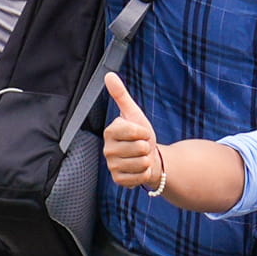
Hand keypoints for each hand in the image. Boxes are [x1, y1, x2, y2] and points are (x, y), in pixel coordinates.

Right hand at [101, 71, 164, 192]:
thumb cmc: (141, 135)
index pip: (133, 131)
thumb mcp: (134, 113)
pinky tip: (139, 170)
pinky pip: (140, 177)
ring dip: (146, 161)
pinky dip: (145, 174)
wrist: (149, 158)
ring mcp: (112, 166)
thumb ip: (121, 95)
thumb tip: (109, 75)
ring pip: (141, 163)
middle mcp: (107, 149)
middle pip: (139, 148)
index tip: (141, 133)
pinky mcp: (118, 180)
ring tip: (141, 158)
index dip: (144, 132)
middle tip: (141, 147)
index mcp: (109, 131)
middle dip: (146, 147)